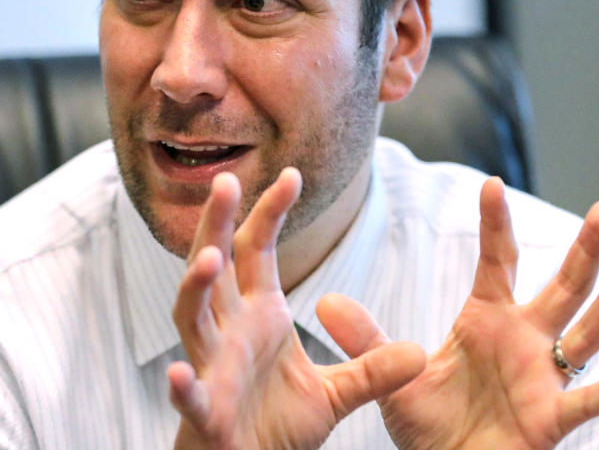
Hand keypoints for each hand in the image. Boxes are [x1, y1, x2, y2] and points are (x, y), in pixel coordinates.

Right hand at [168, 168, 426, 449]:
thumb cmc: (277, 424)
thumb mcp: (336, 394)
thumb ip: (371, 369)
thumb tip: (421, 351)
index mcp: (257, 315)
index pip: (257, 250)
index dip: (270, 212)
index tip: (292, 175)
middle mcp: (229, 331)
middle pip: (215, 265)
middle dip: (217, 224)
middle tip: (225, 182)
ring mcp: (213, 367)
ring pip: (194, 317)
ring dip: (195, 288)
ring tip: (209, 258)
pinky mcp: (206, 412)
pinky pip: (190, 395)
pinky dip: (183, 385)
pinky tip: (176, 373)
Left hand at [317, 177, 598, 449]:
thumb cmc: (429, 425)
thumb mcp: (393, 378)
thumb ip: (367, 340)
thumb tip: (324, 303)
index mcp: (486, 320)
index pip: (498, 261)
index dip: (495, 223)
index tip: (490, 182)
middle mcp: (524, 340)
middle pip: (561, 286)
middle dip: (584, 249)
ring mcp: (542, 378)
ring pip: (584, 334)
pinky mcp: (549, 419)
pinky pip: (586, 402)